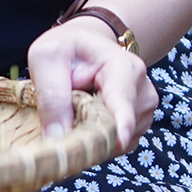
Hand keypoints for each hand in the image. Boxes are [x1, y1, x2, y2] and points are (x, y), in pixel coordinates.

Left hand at [26, 16, 158, 153]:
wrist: (86, 47)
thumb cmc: (66, 48)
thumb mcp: (47, 59)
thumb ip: (52, 95)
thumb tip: (57, 137)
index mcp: (124, 67)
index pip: (123, 100)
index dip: (120, 123)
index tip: (118, 142)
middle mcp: (142, 90)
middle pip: (115, 127)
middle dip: (86, 130)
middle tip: (60, 113)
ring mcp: (144, 110)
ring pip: (114, 140)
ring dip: (89, 133)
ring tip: (75, 106)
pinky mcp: (138, 125)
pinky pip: (115, 145)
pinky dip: (97, 139)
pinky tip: (85, 117)